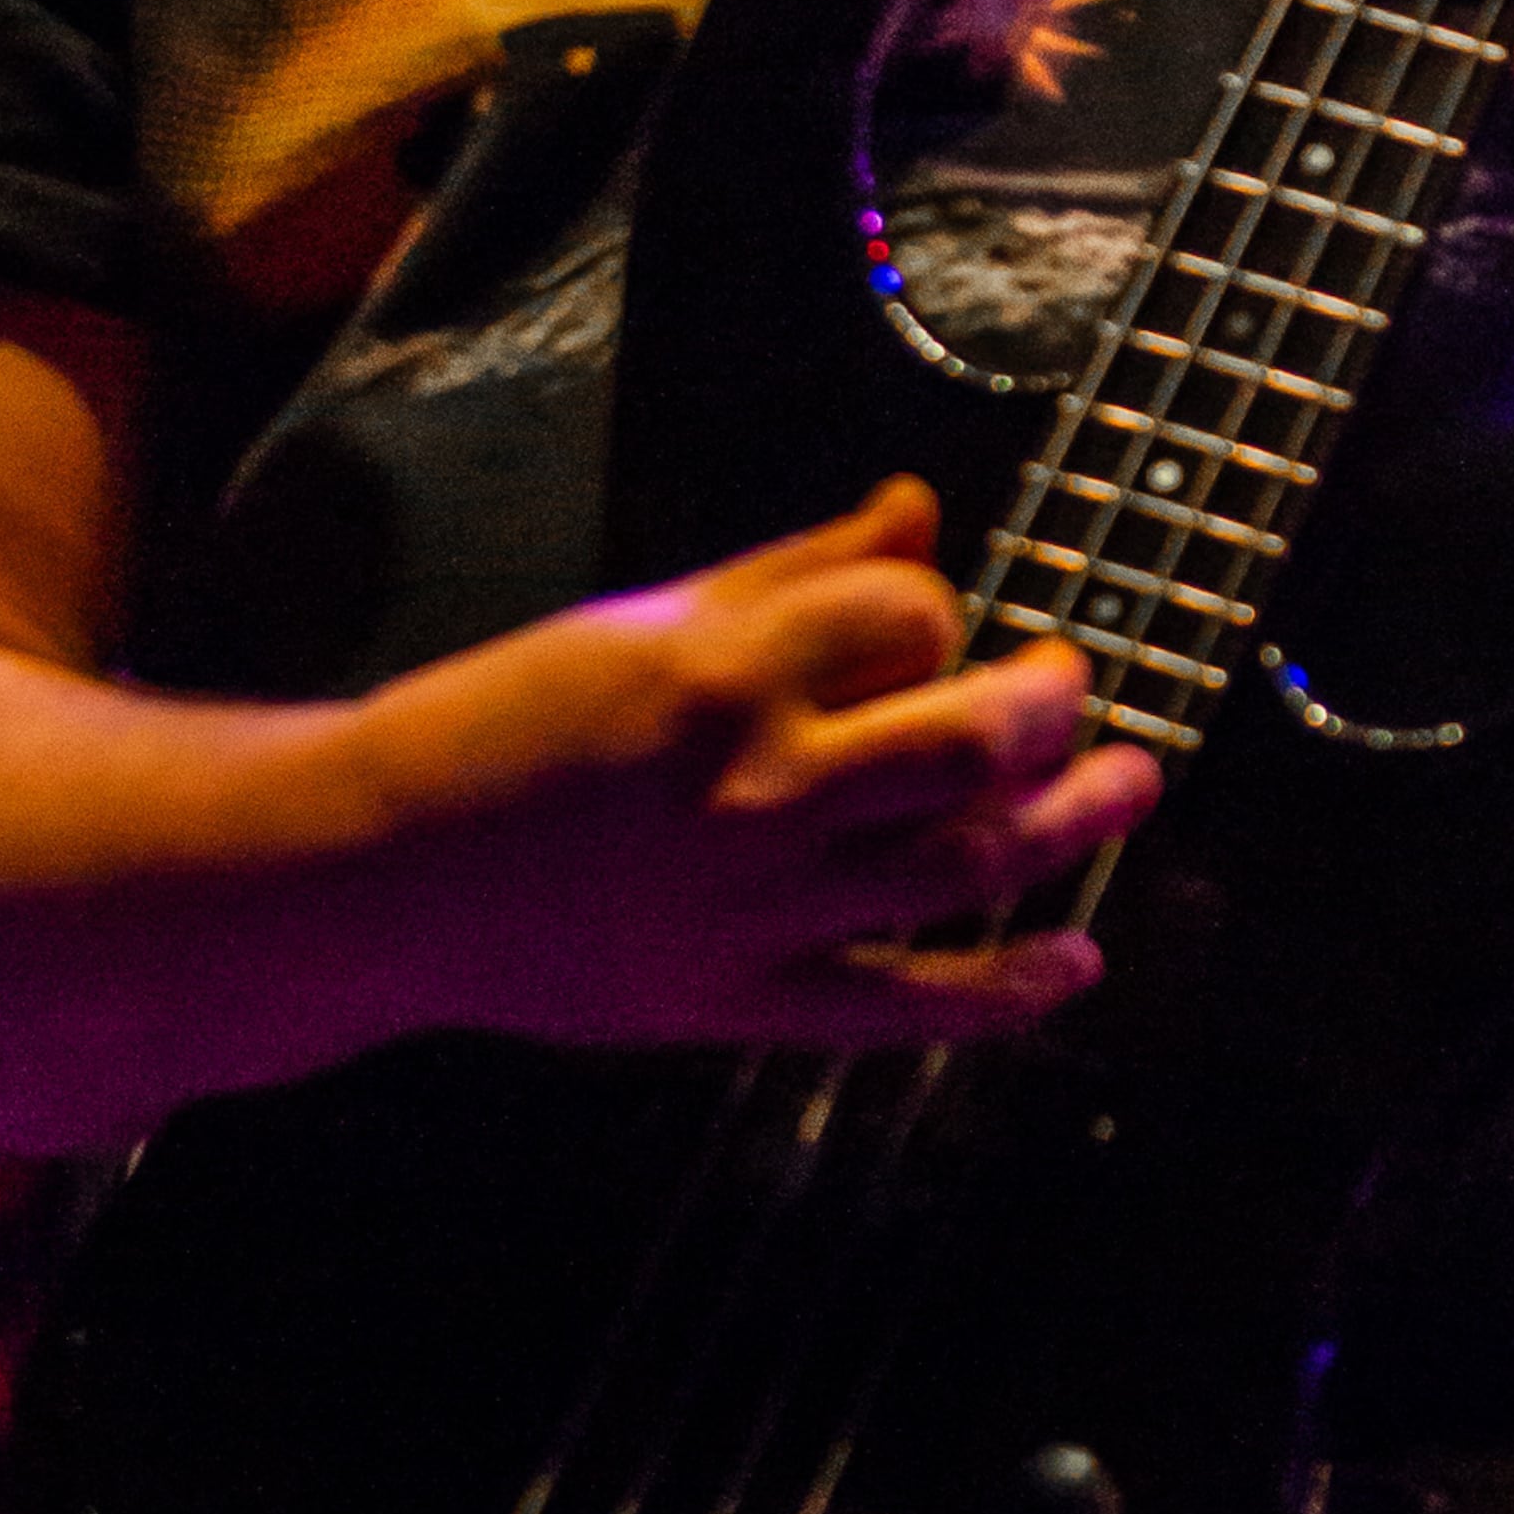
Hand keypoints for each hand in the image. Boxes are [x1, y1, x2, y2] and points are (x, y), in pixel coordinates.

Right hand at [360, 480, 1156, 1051]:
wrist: (382, 873)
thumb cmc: (512, 721)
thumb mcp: (648, 617)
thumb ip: (795, 568)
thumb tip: (921, 508)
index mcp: (728, 670)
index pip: (910, 616)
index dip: (935, 610)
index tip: (917, 626)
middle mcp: (760, 788)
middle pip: (972, 741)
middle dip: (1046, 702)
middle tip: (1067, 683)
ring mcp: (758, 907)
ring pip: (966, 865)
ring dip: (1072, 823)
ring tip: (1130, 780)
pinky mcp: (740, 1003)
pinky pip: (904, 1005)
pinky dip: (1005, 993)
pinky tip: (1077, 964)